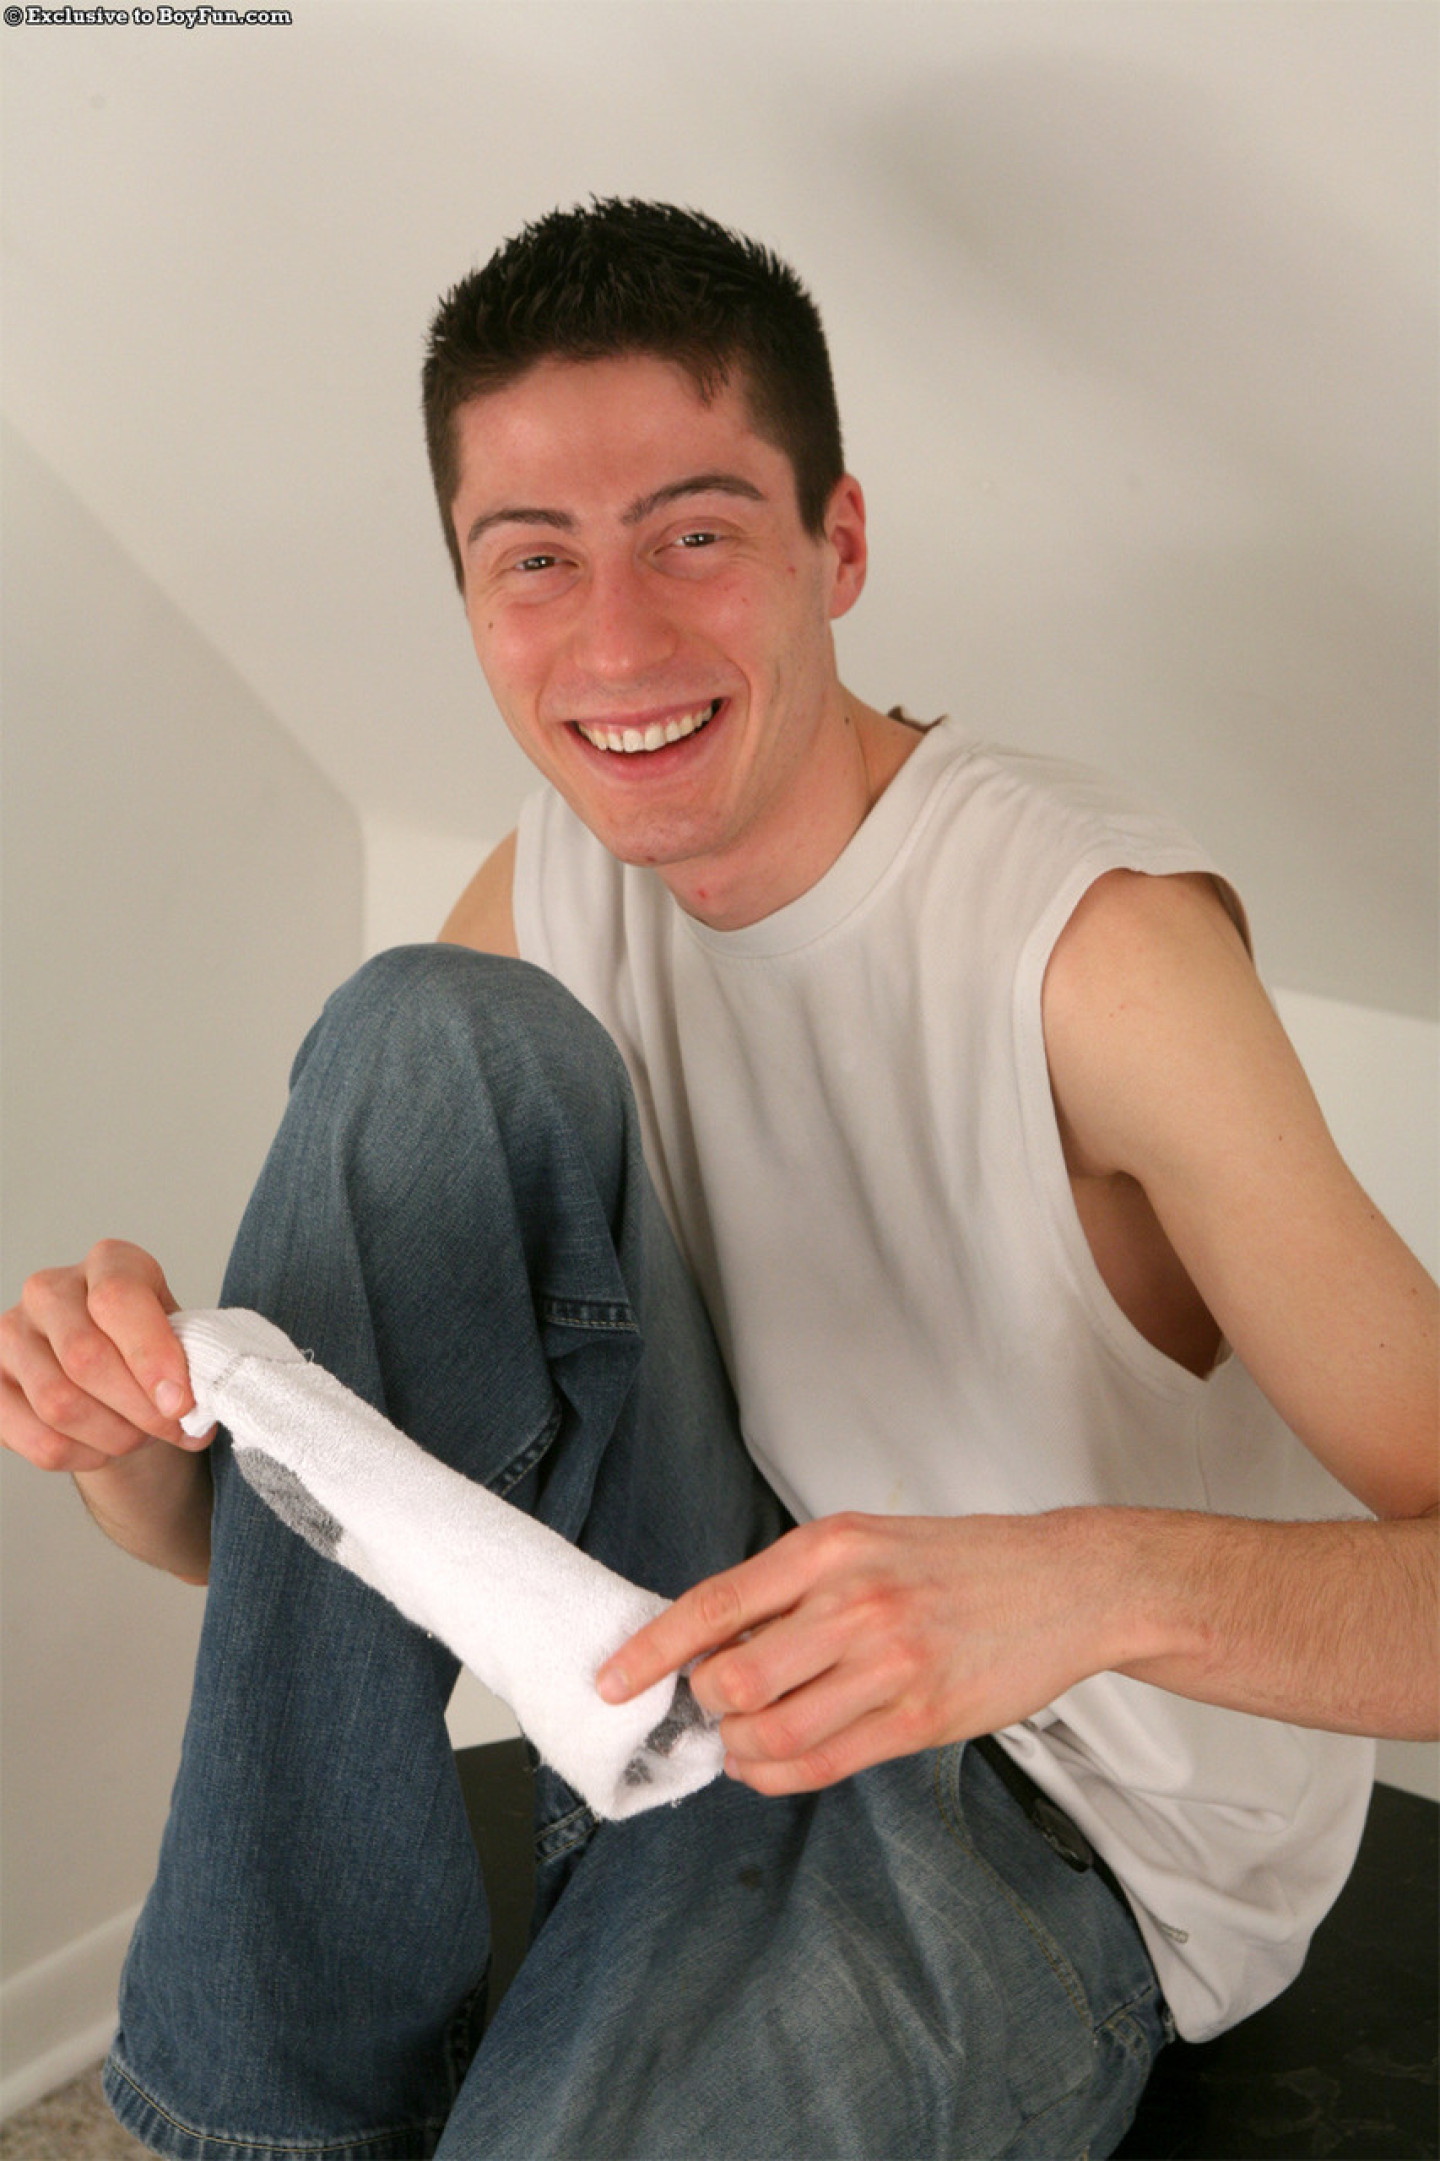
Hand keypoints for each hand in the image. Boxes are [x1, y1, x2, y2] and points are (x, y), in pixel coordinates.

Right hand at [0, 1240, 209, 1475]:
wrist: (115, 1378)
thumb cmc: (153, 1351)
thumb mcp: (182, 1338)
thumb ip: (188, 1359)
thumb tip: (189, 1404)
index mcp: (109, 1262)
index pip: (118, 1299)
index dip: (152, 1357)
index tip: (182, 1402)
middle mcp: (50, 1290)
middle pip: (86, 1357)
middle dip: (141, 1410)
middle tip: (175, 1429)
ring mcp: (11, 1335)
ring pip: (60, 1404)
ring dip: (114, 1436)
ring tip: (142, 1437)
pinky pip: (38, 1439)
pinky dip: (82, 1456)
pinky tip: (105, 1448)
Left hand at [597, 1510, 1120, 1795]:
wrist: (1065, 1583)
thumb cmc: (959, 1563)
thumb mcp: (866, 1544)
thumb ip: (793, 1588)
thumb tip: (714, 1644)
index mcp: (829, 1548)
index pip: (714, 1604)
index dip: (652, 1650)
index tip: (612, 1682)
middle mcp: (853, 1601)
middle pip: (732, 1677)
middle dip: (703, 1705)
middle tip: (709, 1708)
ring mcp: (889, 1664)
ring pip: (770, 1729)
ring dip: (736, 1747)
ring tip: (738, 1742)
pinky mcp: (919, 1718)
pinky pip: (820, 1764)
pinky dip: (774, 1775)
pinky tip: (766, 1766)